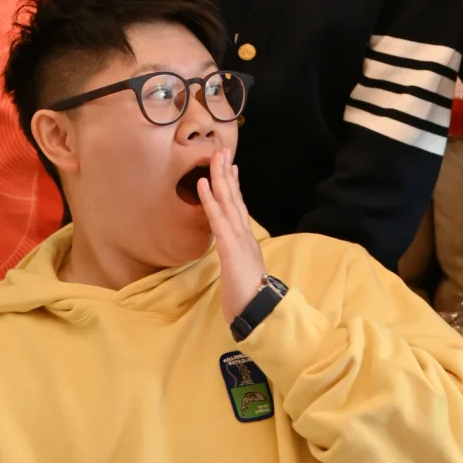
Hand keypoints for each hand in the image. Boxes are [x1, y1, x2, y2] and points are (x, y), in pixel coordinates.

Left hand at [196, 148, 265, 323]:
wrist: (260, 312)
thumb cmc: (249, 297)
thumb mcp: (242, 273)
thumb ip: (240, 260)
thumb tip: (237, 254)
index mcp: (246, 241)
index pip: (238, 208)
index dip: (233, 187)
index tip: (229, 168)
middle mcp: (244, 235)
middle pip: (234, 198)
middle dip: (226, 174)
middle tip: (221, 151)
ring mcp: (238, 239)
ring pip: (228, 203)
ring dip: (219, 179)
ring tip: (213, 158)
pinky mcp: (230, 247)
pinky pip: (217, 219)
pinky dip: (209, 200)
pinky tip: (202, 184)